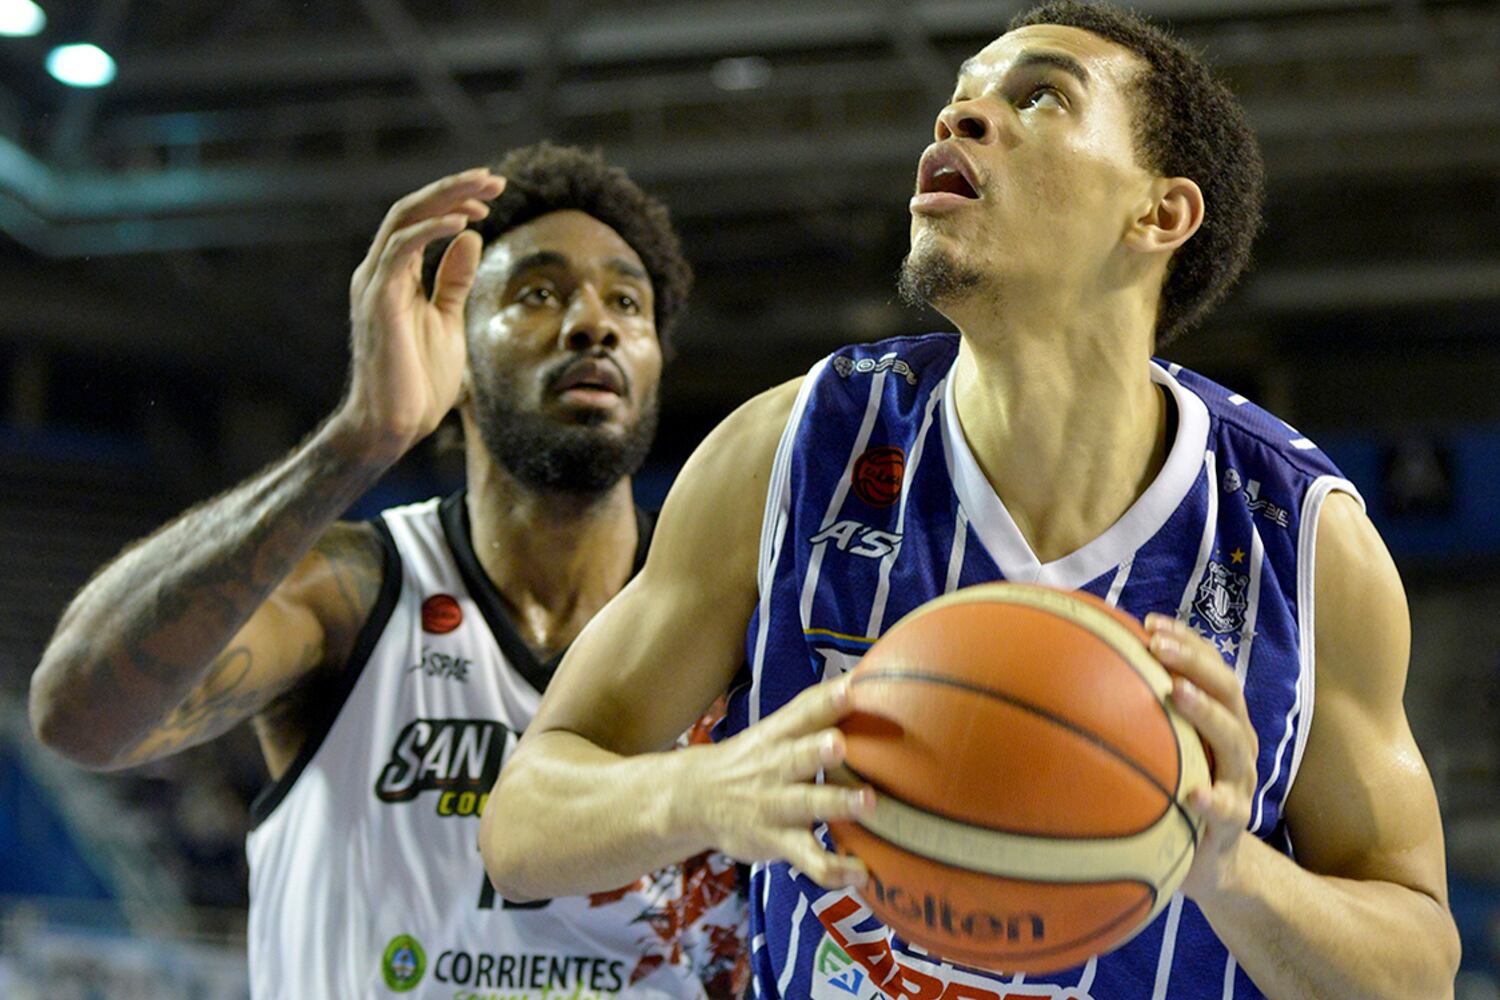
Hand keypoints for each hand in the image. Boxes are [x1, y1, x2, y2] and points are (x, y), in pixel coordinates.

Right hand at [335, 167, 506, 458]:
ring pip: (405, 219)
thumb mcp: (448, 321)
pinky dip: (432, 230)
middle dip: (454, 188)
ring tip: (486, 192)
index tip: (494, 193)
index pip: (420, 220)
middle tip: (495, 178)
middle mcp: (378, 272)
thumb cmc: (419, 381)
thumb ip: (454, 281)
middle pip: (412, 209)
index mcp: (394, 276)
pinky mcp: (377, 300)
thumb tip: (472, 238)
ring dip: (447, 199)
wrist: (394, 426)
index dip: (455, 200)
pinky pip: (402, 250)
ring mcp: (374, 284)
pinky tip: (464, 223)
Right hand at [676, 676, 875, 889]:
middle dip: (819, 750)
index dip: (826, 700)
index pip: (802, 712)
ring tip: (868, 803)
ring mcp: (775, 806)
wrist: (693, 799)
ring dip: (837, 804)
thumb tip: (865, 676)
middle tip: (840, 743)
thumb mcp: (773, 730)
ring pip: (807, 805)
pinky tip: (864, 874)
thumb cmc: (754, 759)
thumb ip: (815, 709)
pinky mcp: (776, 842)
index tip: (853, 687)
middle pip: (798, 756)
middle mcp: (776, 767)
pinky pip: (808, 859)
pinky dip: (835, 869)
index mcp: (777, 736)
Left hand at [1145, 613, 1258, 901]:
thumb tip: (1069, 679)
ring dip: (1206, 712)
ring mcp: (1240, 779)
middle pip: (1227, 689)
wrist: (1209, 864)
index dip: (1185, 640)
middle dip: (1194, 661)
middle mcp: (1236, 741)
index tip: (1148, 622)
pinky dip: (1213, 799)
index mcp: (1219, 718)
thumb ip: (1130, 718)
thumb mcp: (1158, 752)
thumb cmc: (1174, 792)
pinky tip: (1193, 794)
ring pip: (1233, 738)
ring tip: (1176, 692)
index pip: (1209, 667)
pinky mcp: (1237, 821)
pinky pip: (1228, 809)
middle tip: (1158, 646)